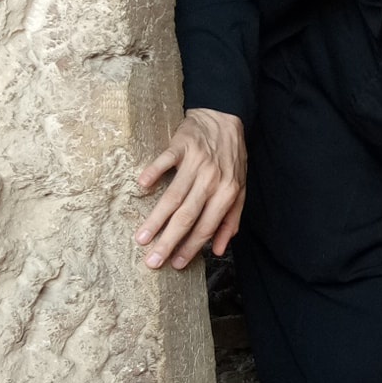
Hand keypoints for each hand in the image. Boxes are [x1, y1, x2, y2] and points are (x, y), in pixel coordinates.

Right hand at [135, 109, 247, 269]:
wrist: (225, 119)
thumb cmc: (231, 159)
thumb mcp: (240, 190)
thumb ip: (231, 220)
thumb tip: (220, 250)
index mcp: (227, 193)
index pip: (207, 226)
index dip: (191, 247)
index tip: (175, 264)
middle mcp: (212, 180)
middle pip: (187, 216)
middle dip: (169, 241)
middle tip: (152, 261)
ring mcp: (196, 162)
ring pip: (173, 196)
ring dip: (156, 219)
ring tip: (141, 238)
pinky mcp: (181, 145)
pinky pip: (165, 161)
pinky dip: (154, 172)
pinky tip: (142, 186)